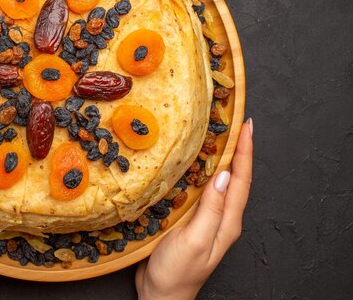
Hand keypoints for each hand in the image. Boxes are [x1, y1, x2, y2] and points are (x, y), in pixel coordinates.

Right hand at [135, 119, 252, 299]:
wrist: (160, 295)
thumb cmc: (177, 272)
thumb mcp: (196, 240)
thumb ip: (211, 209)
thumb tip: (223, 175)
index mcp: (227, 221)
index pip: (241, 180)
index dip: (245, 151)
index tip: (246, 126)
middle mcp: (220, 217)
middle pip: (234, 177)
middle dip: (236, 149)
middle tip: (232, 122)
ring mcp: (205, 218)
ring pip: (217, 182)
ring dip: (219, 157)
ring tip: (216, 134)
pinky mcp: (189, 219)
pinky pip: (199, 190)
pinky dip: (199, 171)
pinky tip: (190, 162)